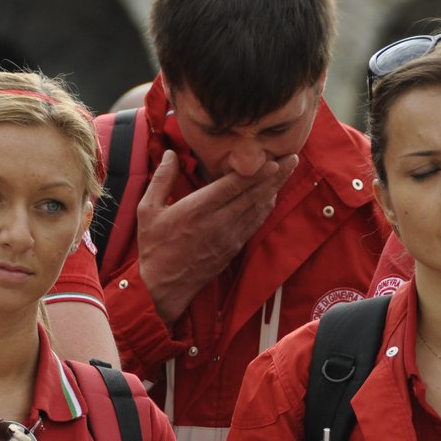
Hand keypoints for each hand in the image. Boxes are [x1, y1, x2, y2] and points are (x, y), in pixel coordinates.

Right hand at [136, 150, 298, 324]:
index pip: (234, 186)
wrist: (163, 286)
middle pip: (253, 195)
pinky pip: (254, 224)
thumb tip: (170, 154)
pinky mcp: (233, 248)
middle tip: (293, 159)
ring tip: (288, 172)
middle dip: (275, 176)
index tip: (274, 159)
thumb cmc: (154, 247)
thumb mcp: (148, 209)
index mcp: (197, 209)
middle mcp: (218, 222)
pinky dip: (266, 208)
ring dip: (275, 189)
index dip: (256, 173)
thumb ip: (162, 179)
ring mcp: (228, 237)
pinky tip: (272, 197)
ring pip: (258, 208)